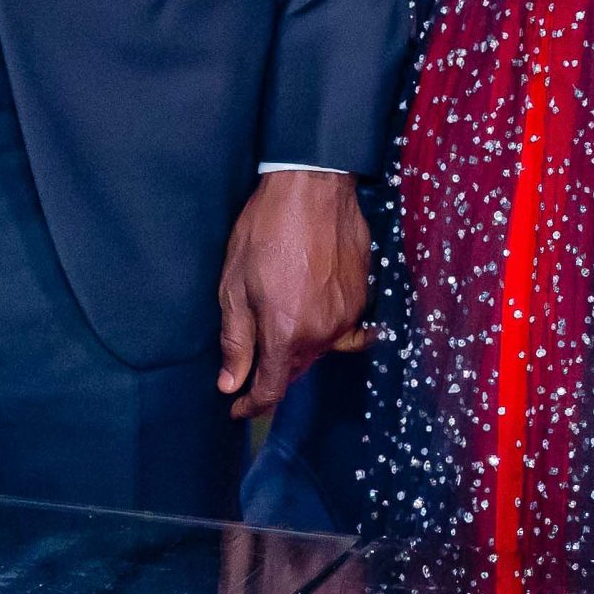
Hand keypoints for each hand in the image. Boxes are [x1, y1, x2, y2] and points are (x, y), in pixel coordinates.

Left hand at [216, 170, 369, 419]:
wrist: (313, 186)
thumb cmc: (265, 231)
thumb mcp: (234, 286)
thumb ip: (236, 340)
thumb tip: (231, 383)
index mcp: (287, 333)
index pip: (271, 390)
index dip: (251, 405)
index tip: (237, 407)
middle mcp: (323, 332)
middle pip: (296, 371)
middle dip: (273, 373)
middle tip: (251, 363)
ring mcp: (348, 314)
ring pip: (320, 350)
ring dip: (299, 348)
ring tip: (281, 328)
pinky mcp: (363, 294)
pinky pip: (343, 327)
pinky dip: (325, 327)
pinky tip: (313, 310)